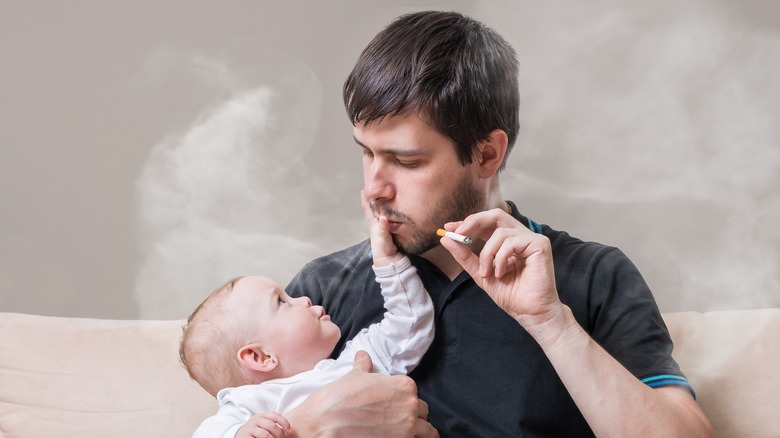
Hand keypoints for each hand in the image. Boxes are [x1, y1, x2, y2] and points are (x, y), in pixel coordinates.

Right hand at [236, 412, 290, 437]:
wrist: (239, 435)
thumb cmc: (255, 431)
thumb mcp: (263, 425)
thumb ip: (273, 425)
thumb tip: (287, 431)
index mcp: (261, 416)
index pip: (275, 416)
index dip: (284, 423)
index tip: (289, 431)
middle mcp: (255, 420)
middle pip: (271, 426)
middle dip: (279, 434)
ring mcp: (249, 429)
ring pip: (265, 434)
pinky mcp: (245, 437)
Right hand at [286, 351, 437, 436]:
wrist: (324, 423)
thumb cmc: (338, 398)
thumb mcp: (353, 377)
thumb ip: (364, 366)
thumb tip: (363, 356)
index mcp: (403, 386)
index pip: (414, 393)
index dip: (405, 399)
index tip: (395, 404)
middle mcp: (409, 405)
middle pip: (422, 411)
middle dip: (414, 415)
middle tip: (399, 420)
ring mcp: (407, 428)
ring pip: (428, 432)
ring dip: (420, 432)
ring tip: (408, 434)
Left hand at [361, 190, 401, 266]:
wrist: (390, 262)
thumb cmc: (384, 251)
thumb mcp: (383, 239)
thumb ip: (383, 228)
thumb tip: (383, 217)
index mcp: (374, 225)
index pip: (368, 210)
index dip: (366, 200)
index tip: (363, 190)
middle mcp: (378, 225)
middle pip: (374, 209)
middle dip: (373, 200)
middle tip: (372, 189)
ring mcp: (384, 229)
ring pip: (381, 213)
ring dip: (380, 205)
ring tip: (382, 196)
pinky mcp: (391, 232)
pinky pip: (389, 218)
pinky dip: (389, 213)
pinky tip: (391, 210)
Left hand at [440, 208, 568, 338]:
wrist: (529, 313)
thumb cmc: (511, 295)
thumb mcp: (481, 273)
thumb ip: (465, 256)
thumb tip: (446, 238)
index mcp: (508, 241)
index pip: (487, 223)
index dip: (468, 223)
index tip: (449, 227)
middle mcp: (521, 236)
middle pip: (496, 215)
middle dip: (474, 222)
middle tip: (459, 233)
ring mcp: (532, 239)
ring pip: (500, 232)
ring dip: (487, 253)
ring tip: (487, 273)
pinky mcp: (540, 244)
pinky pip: (511, 242)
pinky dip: (501, 258)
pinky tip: (501, 273)